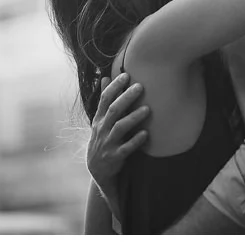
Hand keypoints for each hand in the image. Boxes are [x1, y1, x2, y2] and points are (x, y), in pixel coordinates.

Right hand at [87, 74, 149, 190]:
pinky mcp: (116, 157)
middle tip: (140, 86)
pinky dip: (136, 141)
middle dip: (126, 97)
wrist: (97, 168)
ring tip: (148, 109)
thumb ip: (104, 100)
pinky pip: (126, 148)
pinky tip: (146, 134)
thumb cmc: (102, 138)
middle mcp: (102, 128)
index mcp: (99, 118)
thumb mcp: (100, 119)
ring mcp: (108, 142)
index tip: (126, 75)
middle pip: (114, 110)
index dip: (114, 87)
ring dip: (133, 118)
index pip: (105, 99)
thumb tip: (105, 78)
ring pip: (120, 127)